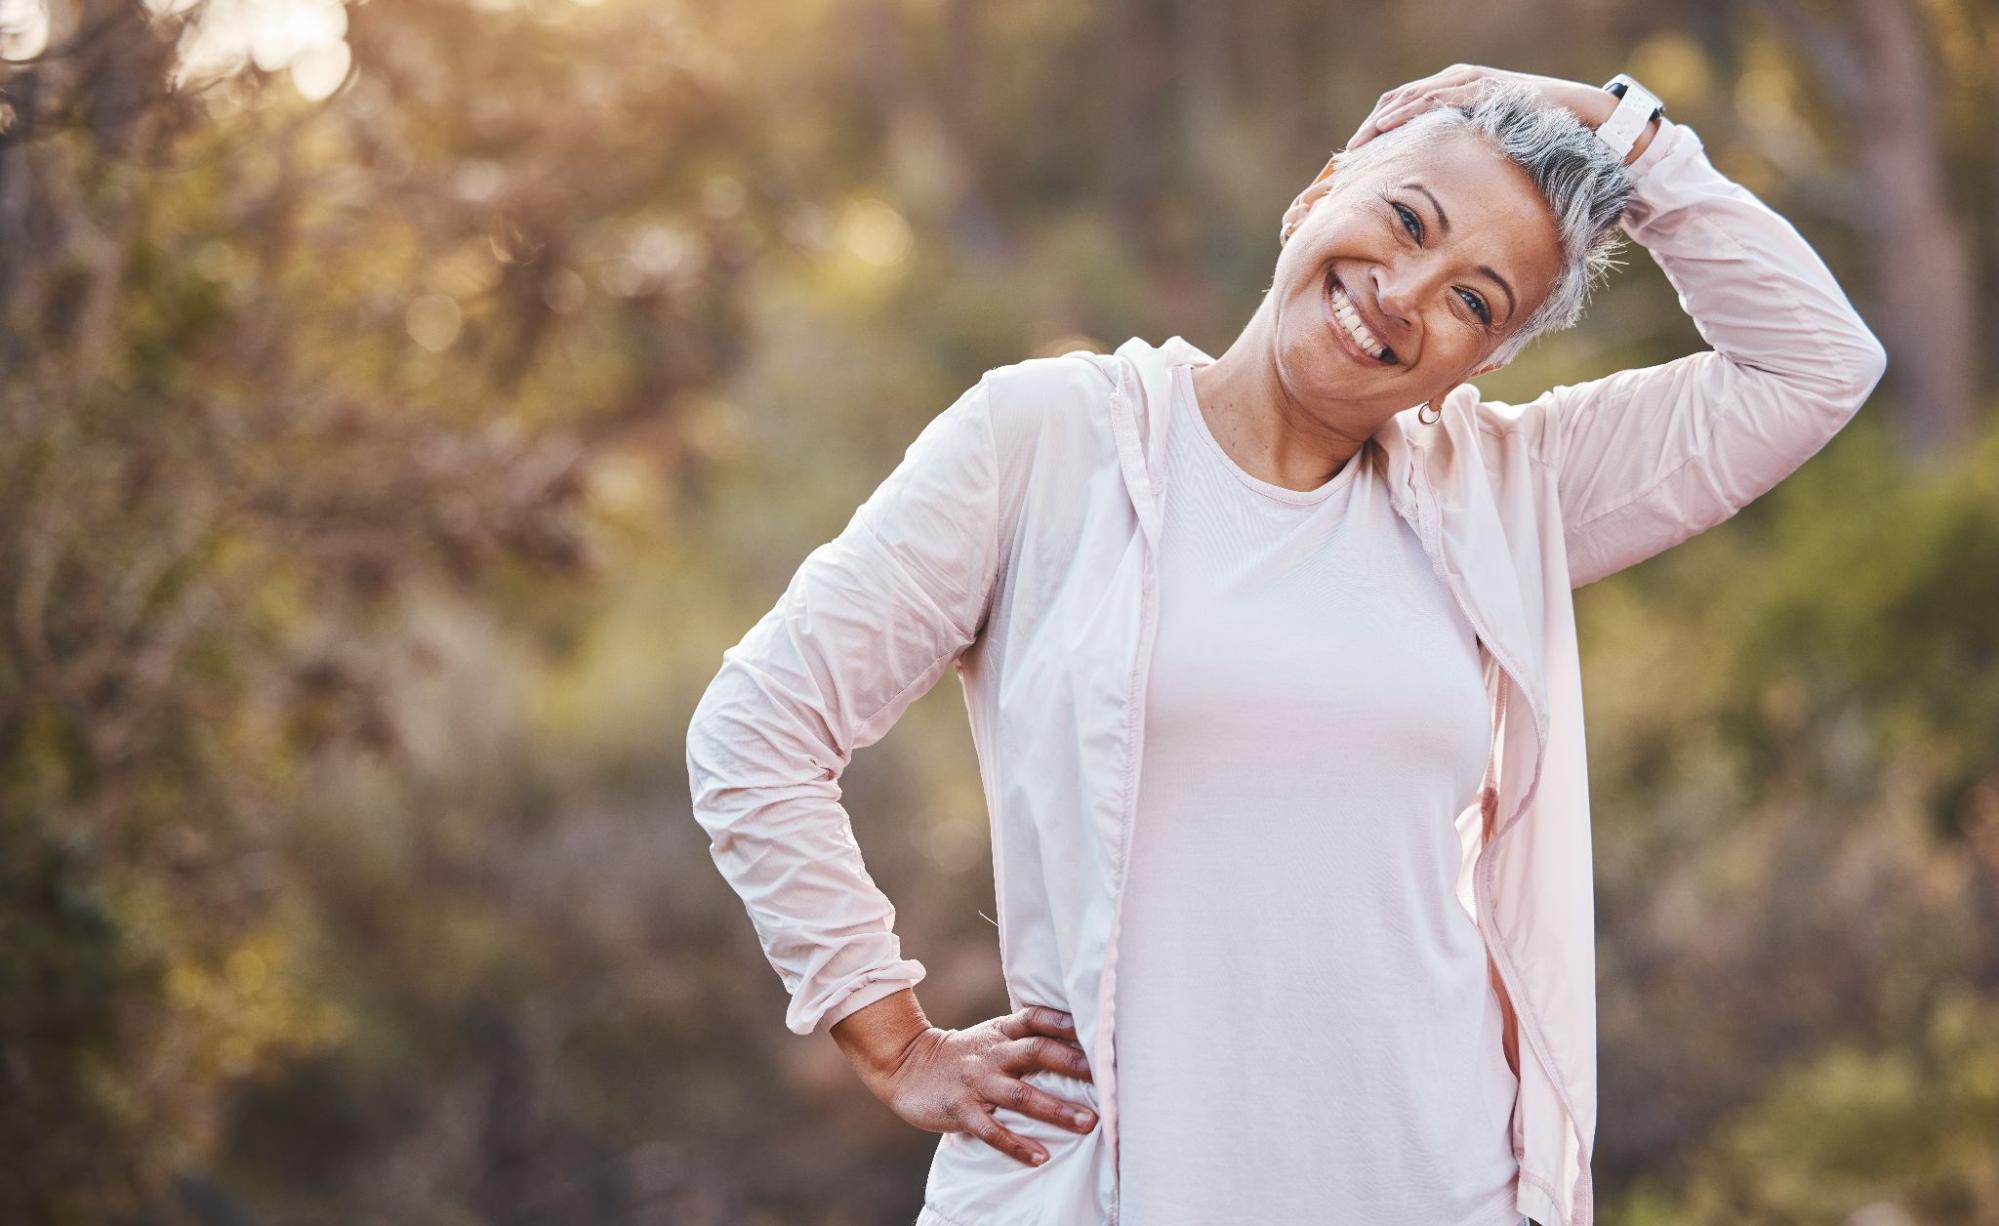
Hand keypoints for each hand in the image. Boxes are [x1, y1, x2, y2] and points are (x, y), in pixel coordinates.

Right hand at [853, 1004, 1098, 1167]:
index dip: (1067, 1024)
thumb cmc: (960, 1055)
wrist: (905, 1066)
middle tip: (1107, 1079)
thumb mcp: (990, 1037)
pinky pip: (991, 1129)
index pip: (1037, 1019)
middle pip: (1037, 1052)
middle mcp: (992, 1053)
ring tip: (1087, 1123)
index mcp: (1001, 1032)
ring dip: (1056, 1109)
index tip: (1097, 1031)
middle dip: (1073, 1065)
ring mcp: (975, 1081)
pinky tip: (1040, 1156)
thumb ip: (1023, 1039)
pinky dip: (1016, 1144)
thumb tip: (1073, 1046)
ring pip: (1020, 1094)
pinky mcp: (959, 1109)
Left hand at [1344, 63, 1618, 153]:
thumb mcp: (1485, 152)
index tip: (1349, 168)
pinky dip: (1407, 112)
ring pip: (1407, 99)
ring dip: (1378, 124)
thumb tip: (1435, 203)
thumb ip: (1459, 164)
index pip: (1397, 112)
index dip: (1371, 137)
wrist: (1582, 120)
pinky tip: (1387, 128)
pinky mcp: (1481, 88)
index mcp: (1449, 96)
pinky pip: (1436, 98)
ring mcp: (1466, 82)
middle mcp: (1453, 82)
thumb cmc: (1535, 140)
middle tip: (1343, 164)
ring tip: (1355, 149)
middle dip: (1366, 133)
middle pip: (1393, 104)